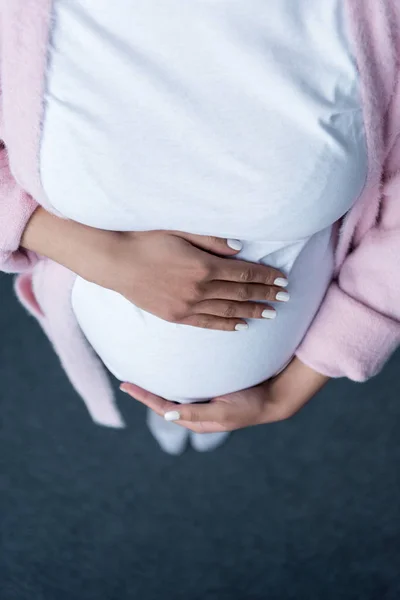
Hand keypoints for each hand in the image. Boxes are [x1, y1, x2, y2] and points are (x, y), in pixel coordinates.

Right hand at [98, 229, 288, 330]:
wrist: (114, 261)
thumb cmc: (145, 239)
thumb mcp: (180, 230)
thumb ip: (212, 239)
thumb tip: (239, 248)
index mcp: (203, 266)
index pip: (243, 273)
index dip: (265, 276)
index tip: (282, 280)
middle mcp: (199, 289)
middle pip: (240, 293)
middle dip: (265, 295)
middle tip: (285, 298)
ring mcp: (187, 306)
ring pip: (227, 310)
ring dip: (251, 312)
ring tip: (270, 314)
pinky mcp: (175, 316)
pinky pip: (207, 323)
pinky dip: (226, 325)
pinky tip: (240, 326)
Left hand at [120, 357, 329, 432]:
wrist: (273, 398)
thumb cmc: (249, 406)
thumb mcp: (221, 412)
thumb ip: (195, 412)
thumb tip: (166, 414)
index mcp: (195, 419)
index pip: (162, 407)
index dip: (143, 396)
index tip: (126, 385)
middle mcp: (196, 411)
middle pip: (164, 401)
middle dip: (147, 391)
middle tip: (129, 378)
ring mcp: (204, 401)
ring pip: (175, 393)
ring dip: (159, 385)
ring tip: (144, 373)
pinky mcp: (212, 391)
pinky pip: (188, 385)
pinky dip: (176, 378)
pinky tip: (171, 368)